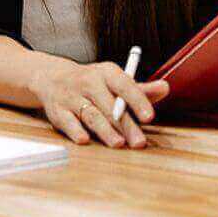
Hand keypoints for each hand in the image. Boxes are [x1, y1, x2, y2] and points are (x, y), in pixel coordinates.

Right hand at [28, 54, 169, 148]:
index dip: (137, 100)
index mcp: (105, 73)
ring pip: (90, 114)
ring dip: (104, 129)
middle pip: (108, 105)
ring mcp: (71, 96)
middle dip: (124, 124)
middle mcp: (87, 82)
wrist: (52, 78)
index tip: (149, 116)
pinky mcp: (57, 111)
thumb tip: (165, 88)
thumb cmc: (92, 84)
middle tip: (138, 142)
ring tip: (118, 143)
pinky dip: (75, 130)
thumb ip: (140, 89)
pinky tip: (84, 139)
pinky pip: (67, 121)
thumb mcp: (114, 81)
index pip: (123, 84)